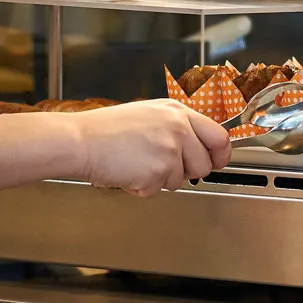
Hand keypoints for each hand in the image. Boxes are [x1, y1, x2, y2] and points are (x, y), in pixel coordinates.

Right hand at [71, 99, 230, 195]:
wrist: (82, 141)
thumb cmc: (107, 130)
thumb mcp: (149, 115)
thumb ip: (176, 126)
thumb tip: (195, 144)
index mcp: (178, 112)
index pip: (219, 136)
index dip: (220, 154)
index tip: (217, 162)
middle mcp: (179, 129)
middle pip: (204, 164)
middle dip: (186, 172)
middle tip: (160, 166)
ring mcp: (170, 150)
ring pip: (181, 180)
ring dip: (160, 179)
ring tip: (137, 163)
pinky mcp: (158, 172)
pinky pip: (158, 190)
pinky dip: (142, 188)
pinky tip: (128, 172)